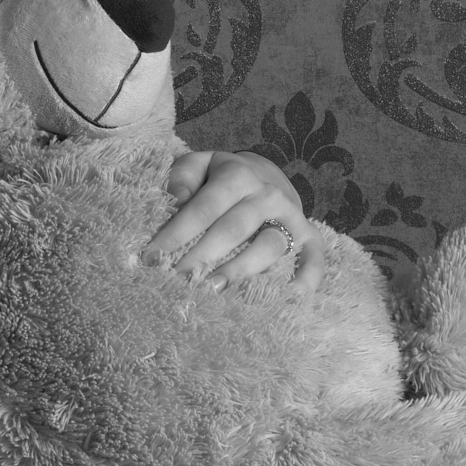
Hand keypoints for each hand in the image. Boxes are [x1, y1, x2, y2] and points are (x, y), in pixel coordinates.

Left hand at [143, 150, 324, 291]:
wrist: (265, 177)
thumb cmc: (220, 179)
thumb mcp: (198, 166)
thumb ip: (182, 177)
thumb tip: (177, 200)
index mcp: (237, 175)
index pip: (203, 207)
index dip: (177, 233)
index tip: (152, 257)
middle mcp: (267, 194)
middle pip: (233, 229)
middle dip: (202, 256)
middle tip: (177, 279)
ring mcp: (291, 217)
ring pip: (269, 246)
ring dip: (242, 270)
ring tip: (214, 290)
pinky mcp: (309, 237)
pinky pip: (313, 259)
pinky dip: (307, 279)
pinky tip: (290, 298)